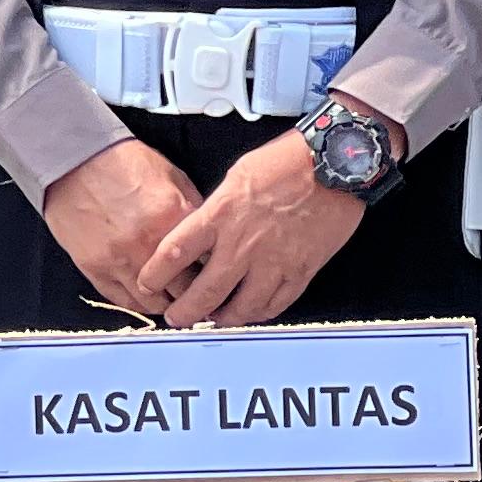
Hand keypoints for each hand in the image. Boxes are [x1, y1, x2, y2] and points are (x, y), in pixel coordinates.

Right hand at [40, 136, 200, 317]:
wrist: (74, 158)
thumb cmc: (122, 163)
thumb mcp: (171, 177)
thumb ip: (193, 210)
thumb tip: (208, 238)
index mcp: (175, 219)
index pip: (207, 263)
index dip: (212, 271)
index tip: (212, 274)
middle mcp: (149, 245)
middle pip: (185, 290)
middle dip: (193, 293)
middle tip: (196, 293)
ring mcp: (120, 260)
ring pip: (154, 303)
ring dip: (166, 303)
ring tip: (171, 297)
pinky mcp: (95, 268)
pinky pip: (124, 300)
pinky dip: (139, 303)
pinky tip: (146, 296)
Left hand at [139, 122, 370, 326]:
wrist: (335, 165)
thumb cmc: (286, 161)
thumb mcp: (237, 177)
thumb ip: (217, 209)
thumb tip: (203, 231)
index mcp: (221, 215)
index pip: (175, 252)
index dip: (155, 274)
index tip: (146, 283)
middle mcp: (242, 244)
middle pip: (204, 292)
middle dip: (184, 313)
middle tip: (176, 319)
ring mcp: (273, 263)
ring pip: (240, 308)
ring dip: (222, 319)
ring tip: (213, 320)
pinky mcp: (300, 272)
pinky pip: (275, 306)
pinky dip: (258, 314)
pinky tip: (250, 313)